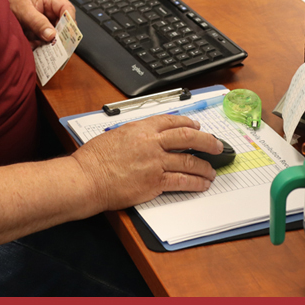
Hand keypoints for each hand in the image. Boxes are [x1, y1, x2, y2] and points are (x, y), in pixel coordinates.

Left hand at [3, 0, 74, 44]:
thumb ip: (38, 22)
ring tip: (37, 44)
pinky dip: (37, 45)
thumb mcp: (24, 10)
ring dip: (46, 43)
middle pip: (62, 25)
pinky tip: (30, 45)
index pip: (67, 9)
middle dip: (58, 36)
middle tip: (55, 46)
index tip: (68, 34)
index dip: (70, 21)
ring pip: (53, 35)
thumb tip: (51, 34)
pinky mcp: (37, 31)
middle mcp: (49, 11)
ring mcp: (44, 22)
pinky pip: (42, 41)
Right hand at [71, 115, 222, 211]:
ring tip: (211, 170)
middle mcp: (151, 142)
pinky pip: (182, 181)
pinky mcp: (155, 182)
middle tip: (216, 144)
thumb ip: (135, 135)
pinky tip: (201, 184)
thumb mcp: (115, 135)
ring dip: (204, 166)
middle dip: (206, 140)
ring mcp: (155, 162)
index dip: (188, 122)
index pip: (171, 121)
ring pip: (189, 160)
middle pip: (188, 137)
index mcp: (141, 128)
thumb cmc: (94, 159)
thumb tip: (147, 138)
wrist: (87, 178)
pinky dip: (195, 182)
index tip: (196, 125)